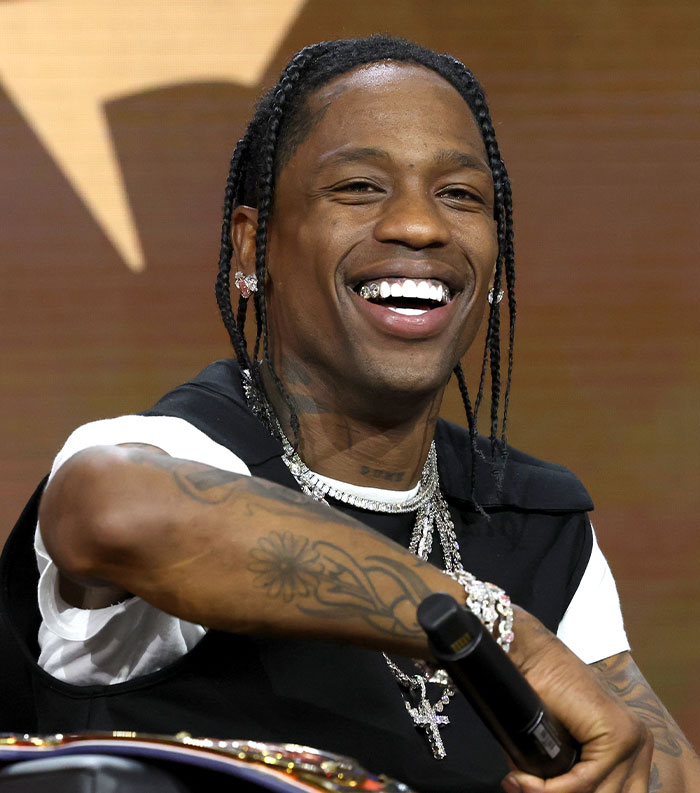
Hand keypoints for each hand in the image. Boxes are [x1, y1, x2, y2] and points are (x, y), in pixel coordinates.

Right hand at [503, 607, 652, 792]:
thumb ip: (568, 775)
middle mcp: (639, 743)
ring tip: (519, 784)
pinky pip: (585, 782)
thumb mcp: (561, 744)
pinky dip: (552, 788)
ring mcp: (633, 738)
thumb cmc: (539, 692)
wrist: (531, 655)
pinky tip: (527, 781)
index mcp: (632, 747)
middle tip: (524, 790)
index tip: (532, 792)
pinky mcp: (617, 735)